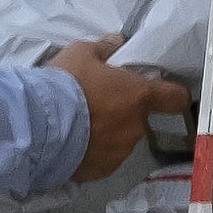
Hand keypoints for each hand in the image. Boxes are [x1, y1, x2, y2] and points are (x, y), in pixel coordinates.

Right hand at [41, 40, 192, 187]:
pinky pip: (103, 158)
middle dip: (122, 112)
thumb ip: (105, 48)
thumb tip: (118, 41)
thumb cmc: (65, 84)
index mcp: (138, 96)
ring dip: (107, 133)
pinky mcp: (102, 170)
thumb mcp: (81, 53)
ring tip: (79, 127)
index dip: (174, 95)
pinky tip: (73, 144)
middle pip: (138, 118)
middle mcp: (135, 127)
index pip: (175, 97)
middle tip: (95, 105)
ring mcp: (120, 152)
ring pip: (120, 140)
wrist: (38, 124)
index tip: (166, 95)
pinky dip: (93, 152)